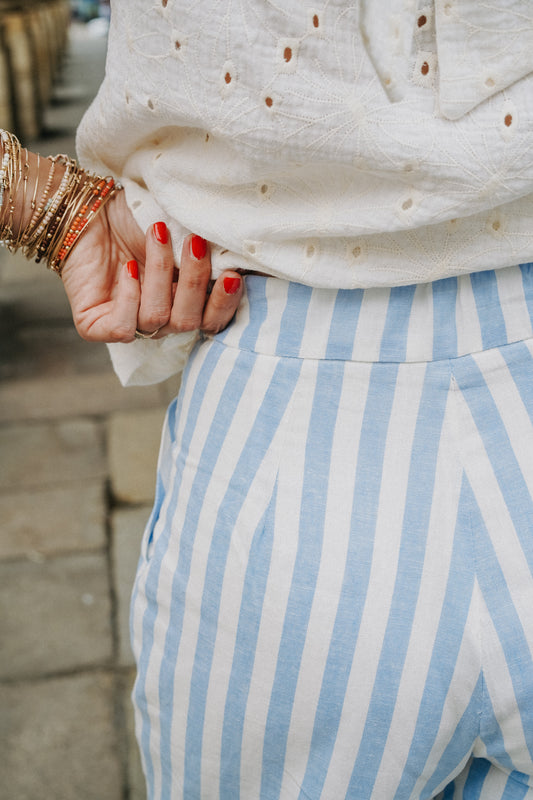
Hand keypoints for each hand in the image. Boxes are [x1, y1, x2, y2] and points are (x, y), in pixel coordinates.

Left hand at [60, 190, 242, 341]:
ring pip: (157, 318)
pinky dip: (130, 296)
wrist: (89, 206)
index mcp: (184, 303)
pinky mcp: (97, 327)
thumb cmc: (138, 217)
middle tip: (194, 243)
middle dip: (194, 283)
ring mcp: (129, 325)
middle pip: (188, 322)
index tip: (230, 275)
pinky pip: (123, 327)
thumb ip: (208, 251)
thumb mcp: (181, 231)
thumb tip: (240, 259)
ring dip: (160, 275)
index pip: (212, 321)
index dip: (223, 304)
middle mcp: (159, 318)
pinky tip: (128, 267)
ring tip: (157, 235)